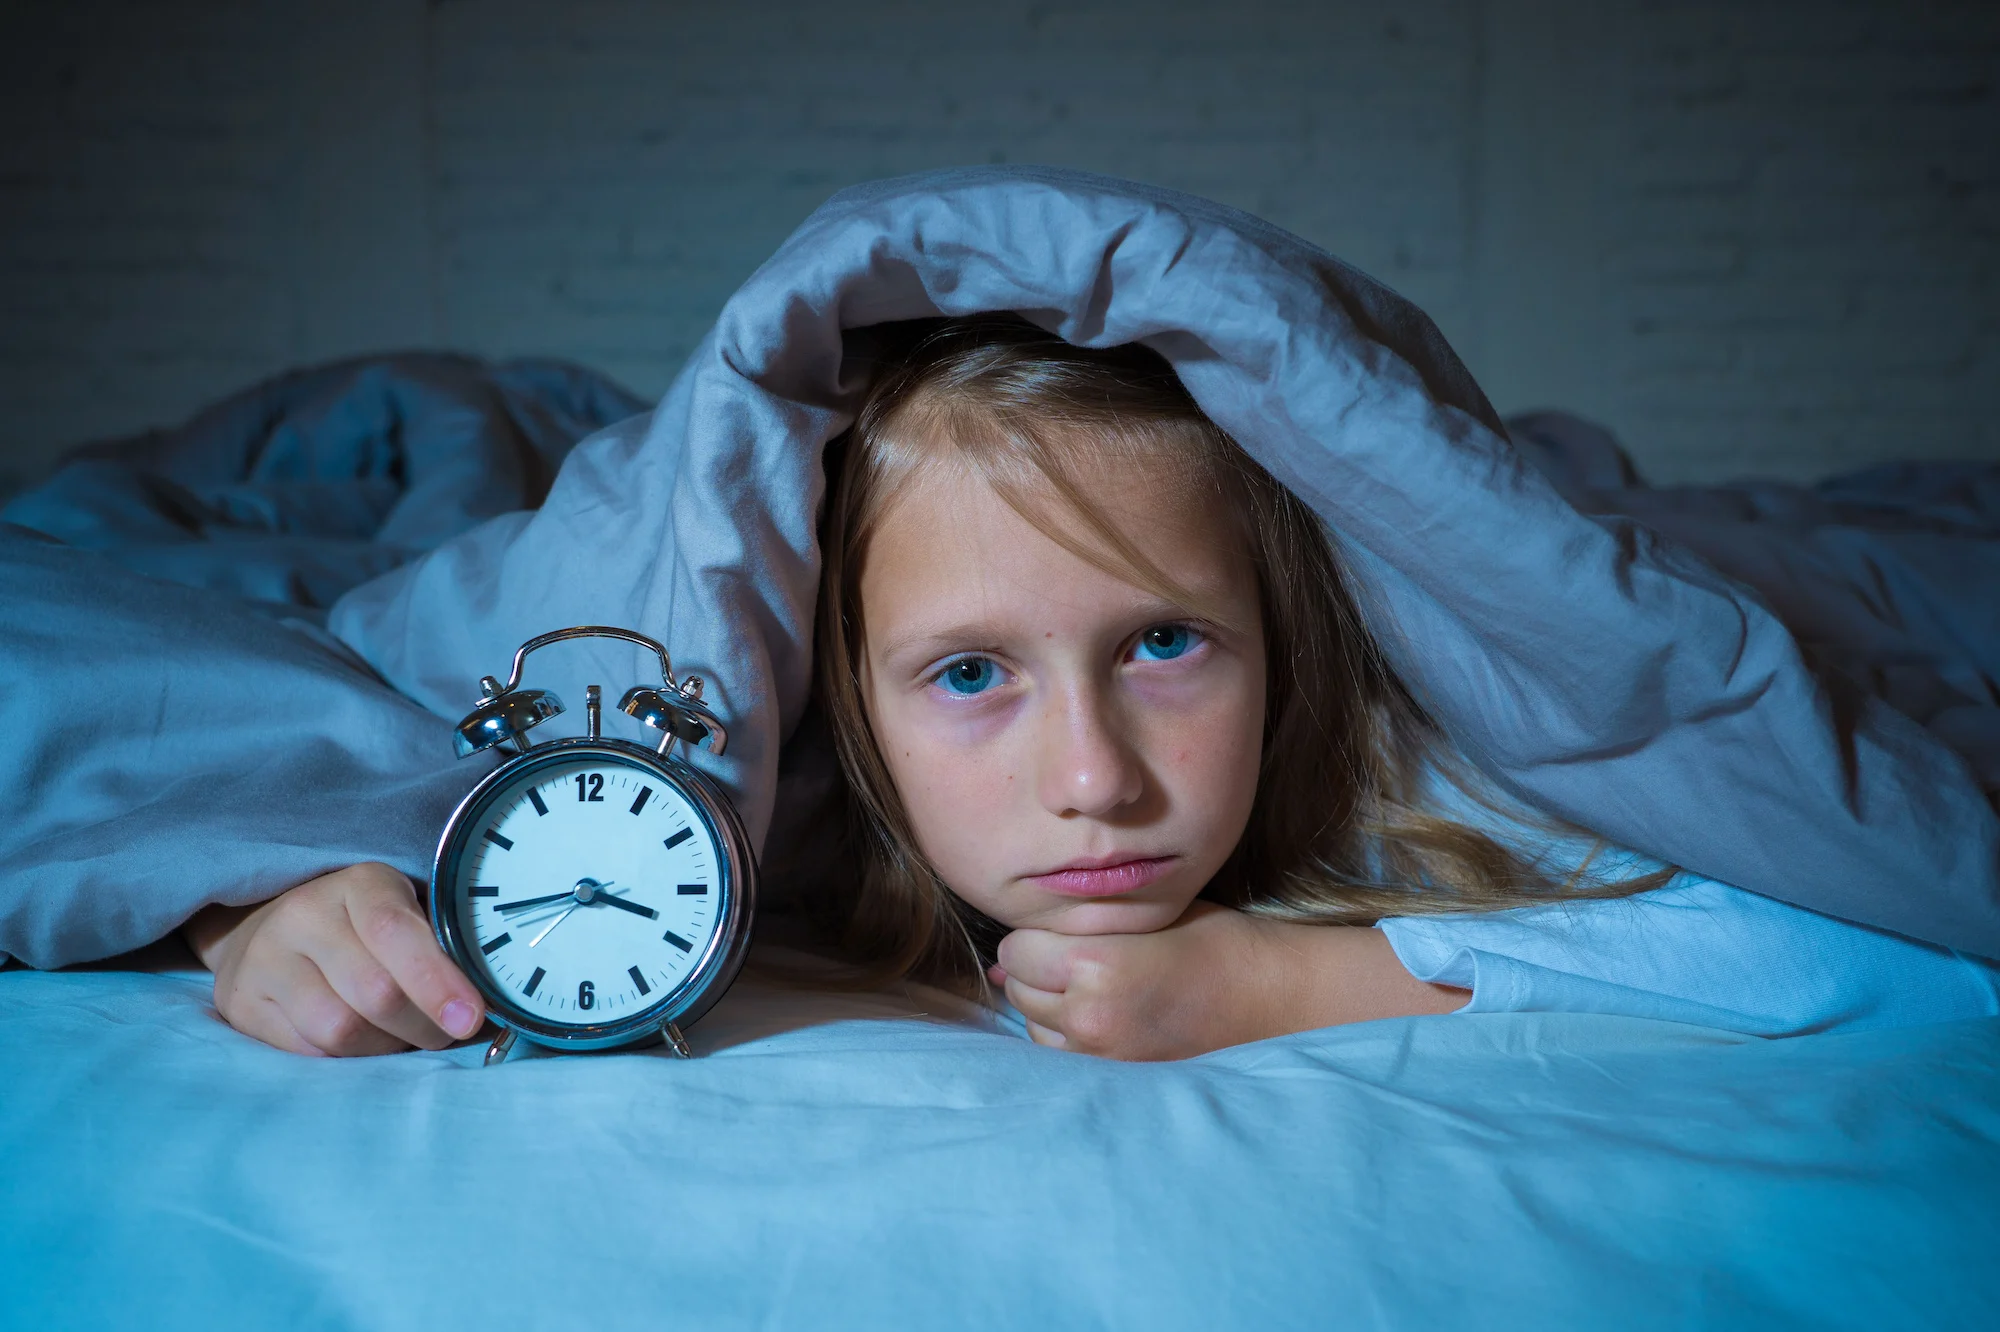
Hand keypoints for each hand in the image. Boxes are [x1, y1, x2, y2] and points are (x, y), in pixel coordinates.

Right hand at [182, 862, 486, 1056]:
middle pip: (375, 993)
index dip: (437, 980)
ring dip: (385, 1047)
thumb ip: (443, 949)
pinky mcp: (239, 1002)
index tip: (470, 1019)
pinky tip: (359, 1041)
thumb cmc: (364, 930)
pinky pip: (308, 1052)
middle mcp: (304, 913)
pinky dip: (346, 1059)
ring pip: (341, 1030)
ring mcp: (264, 958)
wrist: (268, 930)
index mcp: (360, 884)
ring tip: (399, 1035)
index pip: (396, 931)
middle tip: (445, 1031)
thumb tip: (485, 1013)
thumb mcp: (407, 916)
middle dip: (424, 1025)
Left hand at [992, 901, 1464, 1060]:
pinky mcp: (1118, 1081)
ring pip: (1035, 1027)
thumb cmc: (1216, 941)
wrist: (1275, 998)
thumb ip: (1080, 926)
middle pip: (1019, 990)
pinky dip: (1070, 1037)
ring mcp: (1102, 1056)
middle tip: (1078, 960)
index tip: (1060, 933)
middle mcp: (1090, 1015)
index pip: (1016, 952)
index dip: (1034, 937)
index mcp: (1096, 964)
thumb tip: (1008, 959)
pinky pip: (1063, 1057)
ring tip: (1095, 989)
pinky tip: (1106, 1018)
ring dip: (1050, 1008)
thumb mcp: (1147, 914)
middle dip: (1037, 972)